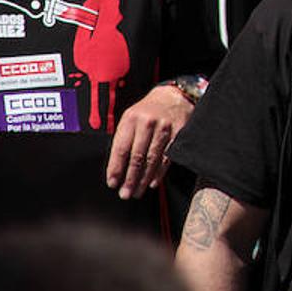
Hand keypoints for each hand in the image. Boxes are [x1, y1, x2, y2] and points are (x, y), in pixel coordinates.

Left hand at [106, 84, 192, 199]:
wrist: (173, 96)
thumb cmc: (147, 111)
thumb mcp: (131, 117)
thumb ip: (123, 138)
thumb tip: (116, 168)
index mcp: (131, 119)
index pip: (121, 148)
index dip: (116, 168)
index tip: (112, 183)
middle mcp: (147, 123)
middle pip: (136, 157)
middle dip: (129, 178)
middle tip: (125, 194)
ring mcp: (164, 128)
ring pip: (152, 159)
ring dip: (143, 179)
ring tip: (137, 192)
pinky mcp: (178, 133)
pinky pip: (167, 157)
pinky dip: (159, 172)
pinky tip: (152, 183)